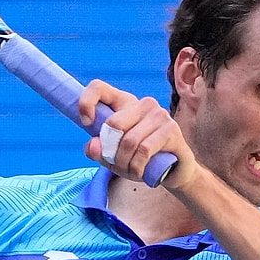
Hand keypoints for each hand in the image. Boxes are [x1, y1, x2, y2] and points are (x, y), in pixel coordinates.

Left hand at [78, 79, 196, 188]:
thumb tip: (94, 146)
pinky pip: (144, 150)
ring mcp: (159, 114)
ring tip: (130, 172)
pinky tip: (140, 172)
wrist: (173, 173)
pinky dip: (137, 167)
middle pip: (113, 124)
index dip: (86, 102)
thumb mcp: (113, 158)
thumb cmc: (140, 161)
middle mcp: (143, 104)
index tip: (86, 122)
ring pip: (129, 141)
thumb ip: (98, 152)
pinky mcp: (171, 129)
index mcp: (125, 103)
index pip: (98, 87)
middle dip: (110, 152)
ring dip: (125, 164)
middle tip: (116, 164)